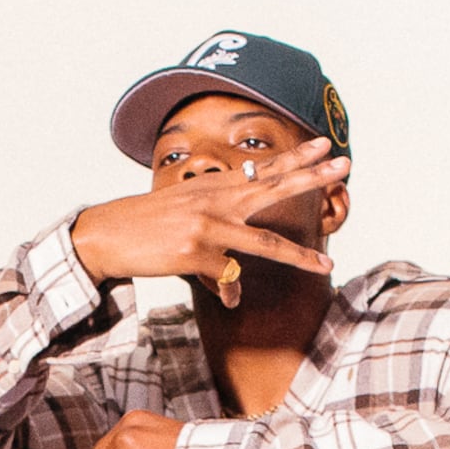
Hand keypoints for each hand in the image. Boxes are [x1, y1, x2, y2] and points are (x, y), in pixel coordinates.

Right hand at [68, 138, 344, 299]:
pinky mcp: (194, 253)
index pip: (264, 169)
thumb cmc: (146, 226)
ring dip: (298, 256)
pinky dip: (232, 294)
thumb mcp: (184, 211)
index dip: (296, 157)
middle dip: (311, 177)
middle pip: (273, 188)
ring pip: (263, 244)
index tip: (326, 144)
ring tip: (325, 265)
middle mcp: (215, 201)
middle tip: (343, 163)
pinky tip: (233, 304)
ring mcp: (206, 226)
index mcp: (214, 188)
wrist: (105, 236)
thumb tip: (236, 272)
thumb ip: (218, 228)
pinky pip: (228, 279)